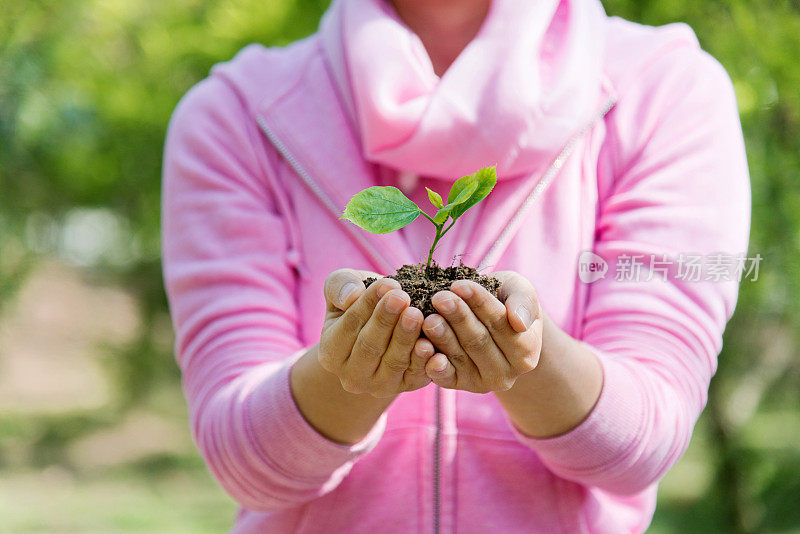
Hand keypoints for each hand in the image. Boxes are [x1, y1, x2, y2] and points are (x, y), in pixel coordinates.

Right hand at [319, 269, 434, 397]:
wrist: (382, 332)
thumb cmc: (359, 304)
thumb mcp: (341, 290)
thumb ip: (339, 287)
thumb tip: (351, 296)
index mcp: (331, 352)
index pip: (349, 326)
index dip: (367, 304)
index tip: (385, 284)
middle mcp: (352, 376)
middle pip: (370, 347)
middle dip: (386, 321)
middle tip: (401, 297)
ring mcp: (379, 386)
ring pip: (393, 362)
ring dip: (406, 338)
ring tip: (416, 314)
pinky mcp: (407, 387)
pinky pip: (416, 375)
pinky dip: (424, 361)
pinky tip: (430, 344)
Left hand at [421, 271, 542, 392]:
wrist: (490, 321)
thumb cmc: (506, 300)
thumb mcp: (519, 292)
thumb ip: (524, 302)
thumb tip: (519, 322)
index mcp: (526, 352)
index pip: (501, 325)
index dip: (481, 304)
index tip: (461, 285)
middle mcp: (506, 373)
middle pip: (479, 341)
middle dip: (458, 318)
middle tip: (439, 298)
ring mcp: (482, 382)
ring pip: (460, 357)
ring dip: (442, 337)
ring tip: (428, 318)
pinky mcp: (458, 385)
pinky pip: (446, 377)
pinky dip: (433, 365)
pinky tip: (422, 347)